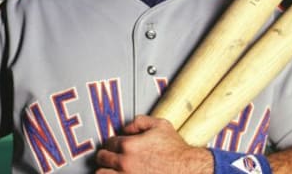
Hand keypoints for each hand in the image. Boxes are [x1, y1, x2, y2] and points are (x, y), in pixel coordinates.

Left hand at [95, 115, 211, 173]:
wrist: (189, 170)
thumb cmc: (176, 151)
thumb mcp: (161, 126)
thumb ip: (140, 121)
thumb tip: (126, 128)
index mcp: (129, 145)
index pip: (109, 143)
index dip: (112, 144)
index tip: (115, 147)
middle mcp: (125, 163)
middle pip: (102, 158)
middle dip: (106, 156)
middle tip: (110, 158)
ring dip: (105, 170)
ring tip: (110, 169)